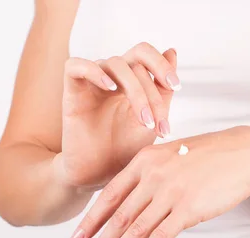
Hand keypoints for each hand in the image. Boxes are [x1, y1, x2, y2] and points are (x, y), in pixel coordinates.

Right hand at [55, 43, 180, 188]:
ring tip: (144, 122)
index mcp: (132, 80)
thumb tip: (171, 51)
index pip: (146, 55)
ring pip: (115, 64)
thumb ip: (163, 90)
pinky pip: (75, 66)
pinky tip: (110, 88)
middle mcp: (112, 77)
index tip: (176, 86)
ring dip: (136, 91)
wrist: (101, 174)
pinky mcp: (72, 92)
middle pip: (135, 60)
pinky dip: (94, 72)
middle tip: (159, 120)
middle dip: (152, 91)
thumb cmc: (125, 148)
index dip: (162, 64)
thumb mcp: (153, 119)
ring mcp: (92, 83)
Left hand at [68, 126, 249, 237]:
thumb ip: (149, 175)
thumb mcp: (172, 156)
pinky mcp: (188, 209)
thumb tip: (132, 202)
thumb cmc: (210, 156)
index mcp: (143, 161)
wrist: (245, 154)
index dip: (89, 223)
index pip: (108, 198)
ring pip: (132, 233)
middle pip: (116, 220)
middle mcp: (151, 176)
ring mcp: (169, 192)